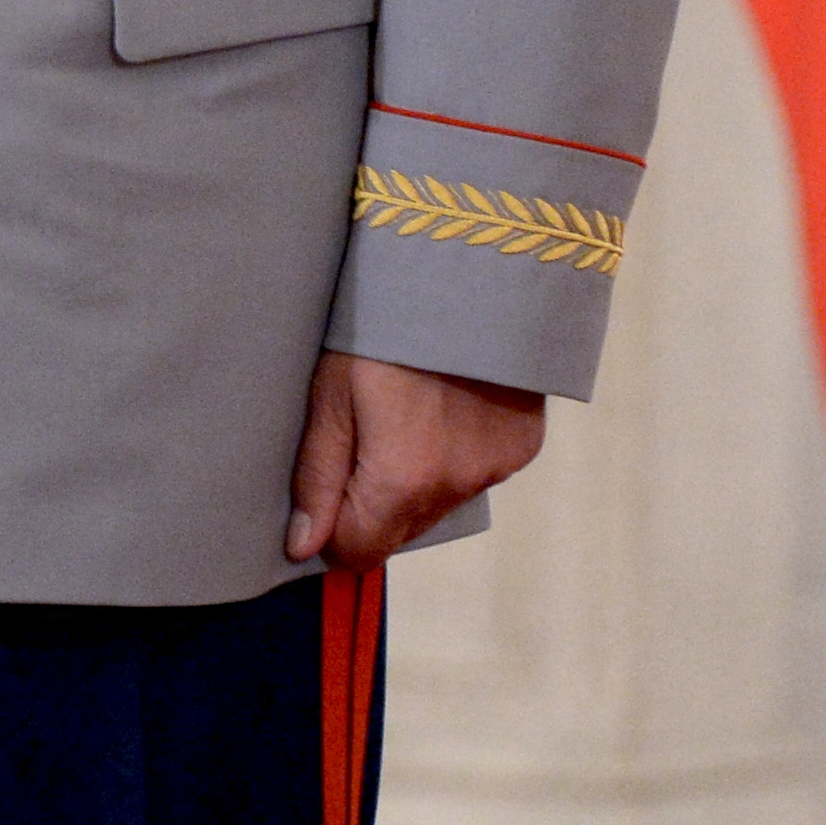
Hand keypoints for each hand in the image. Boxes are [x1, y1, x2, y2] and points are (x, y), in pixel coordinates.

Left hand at [285, 349, 543, 567]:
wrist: (464, 273)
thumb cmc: (381, 326)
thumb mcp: (330, 393)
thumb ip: (317, 477)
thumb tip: (303, 547)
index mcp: (403, 480)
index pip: (360, 551)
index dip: (332, 530)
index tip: (324, 490)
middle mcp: (456, 487)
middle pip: (399, 530)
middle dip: (372, 503)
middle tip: (359, 435)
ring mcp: (495, 468)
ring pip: (438, 504)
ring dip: (415, 480)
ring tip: (403, 413)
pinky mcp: (523, 445)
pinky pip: (476, 473)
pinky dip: (456, 454)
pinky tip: (443, 405)